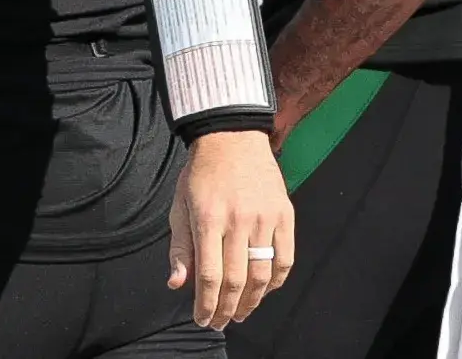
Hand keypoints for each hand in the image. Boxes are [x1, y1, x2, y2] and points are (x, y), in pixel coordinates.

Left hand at [167, 130, 294, 329]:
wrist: (231, 139)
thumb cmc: (200, 176)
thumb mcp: (180, 207)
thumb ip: (180, 248)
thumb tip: (177, 284)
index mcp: (208, 218)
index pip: (208, 274)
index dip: (205, 303)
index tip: (202, 318)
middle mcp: (238, 220)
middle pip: (236, 280)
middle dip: (226, 308)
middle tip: (219, 322)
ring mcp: (264, 217)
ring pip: (262, 274)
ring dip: (252, 302)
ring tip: (241, 313)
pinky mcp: (284, 214)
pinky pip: (284, 258)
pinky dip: (275, 281)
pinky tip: (263, 291)